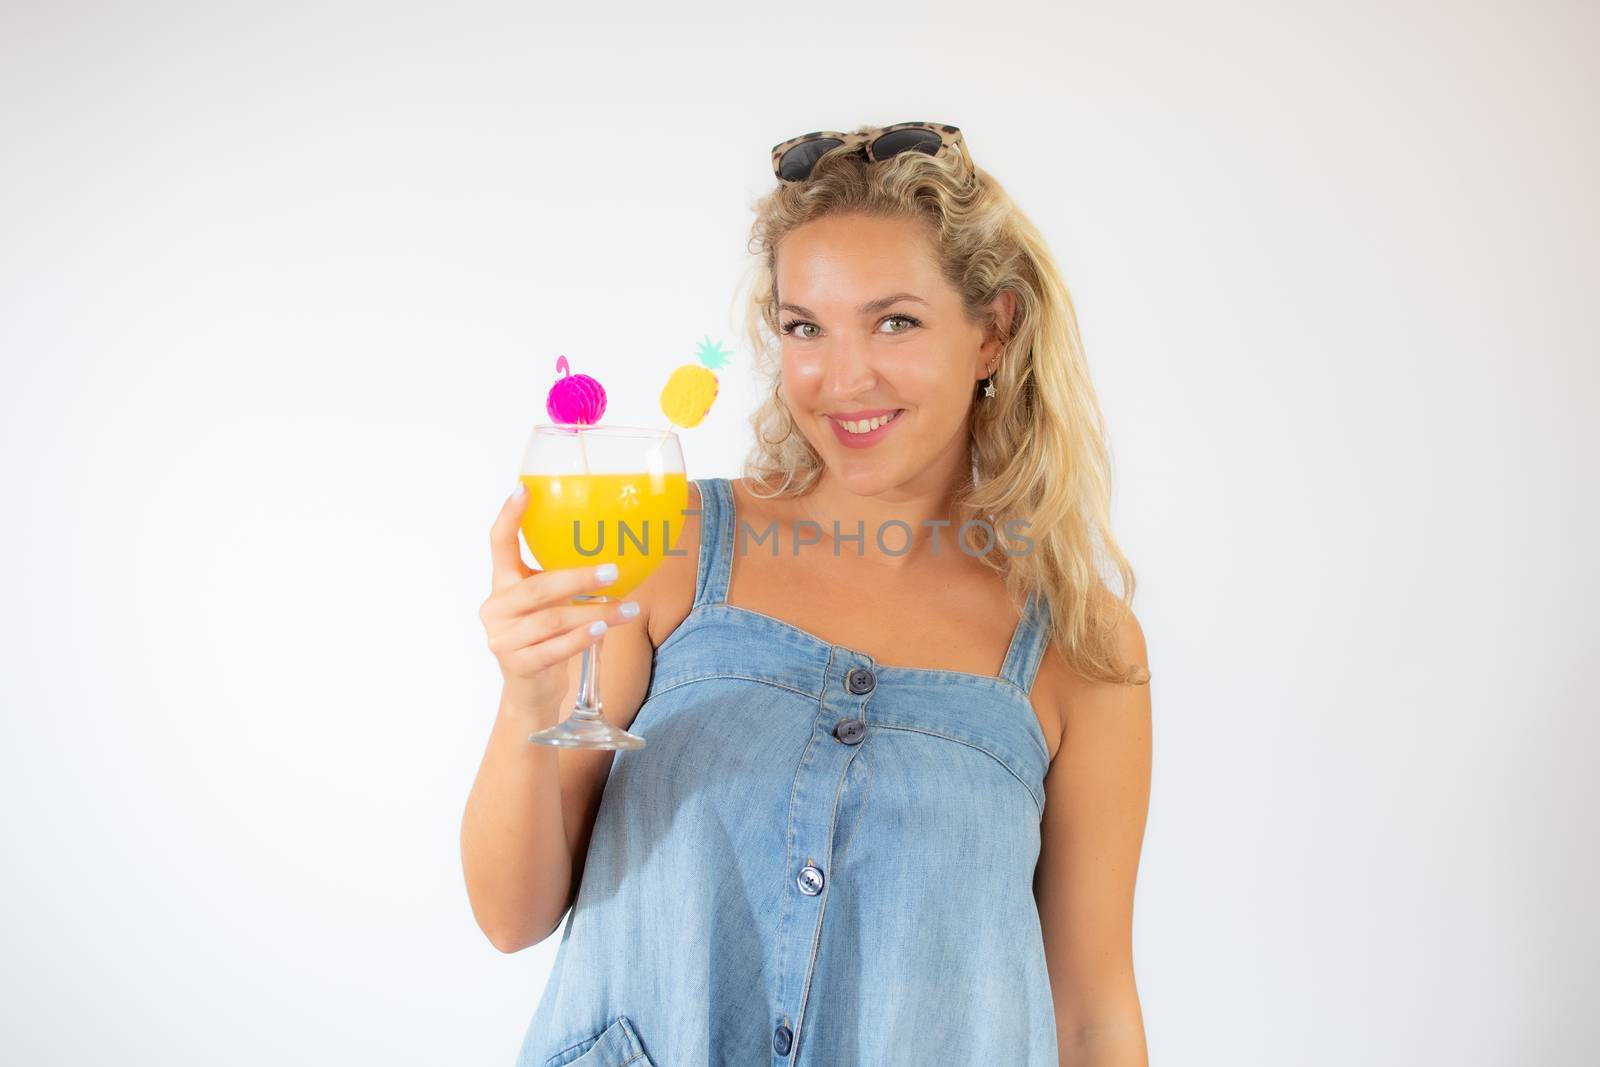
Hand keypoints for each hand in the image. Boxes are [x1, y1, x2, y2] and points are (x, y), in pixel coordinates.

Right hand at [480, 484, 638, 720]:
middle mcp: (496, 608)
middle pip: (537, 587)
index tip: (524, 488)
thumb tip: (615, 550)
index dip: (509, 515)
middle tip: (613, 570)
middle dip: (578, 578)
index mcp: (502, 584)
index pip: (499, 543)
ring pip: (553, 620)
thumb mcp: (550, 603)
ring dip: (596, 612)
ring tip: (627, 608)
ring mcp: (503, 638)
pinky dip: (581, 638)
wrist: (530, 692)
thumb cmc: (546, 637)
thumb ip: (564, 580)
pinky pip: (554, 649)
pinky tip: (603, 630)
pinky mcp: (517, 665)